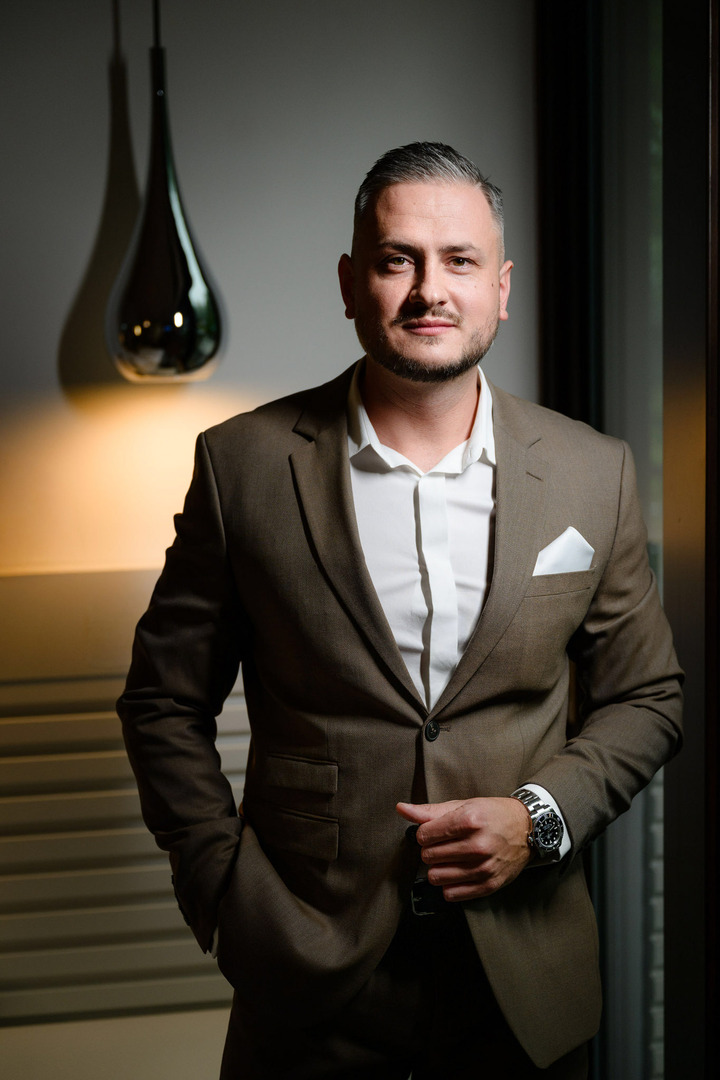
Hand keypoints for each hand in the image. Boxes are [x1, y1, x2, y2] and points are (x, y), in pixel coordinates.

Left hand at [397, 797, 532, 900]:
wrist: (527, 828)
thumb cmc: (492, 814)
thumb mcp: (463, 805)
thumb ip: (429, 811)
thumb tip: (401, 809)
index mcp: (470, 820)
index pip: (425, 835)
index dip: (425, 834)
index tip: (434, 832)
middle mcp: (478, 845)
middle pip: (429, 856)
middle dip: (431, 850)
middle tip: (444, 845)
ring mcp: (484, 867)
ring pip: (436, 877)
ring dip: (438, 868)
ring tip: (450, 859)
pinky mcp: (489, 884)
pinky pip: (452, 894)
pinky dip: (449, 885)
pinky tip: (458, 873)